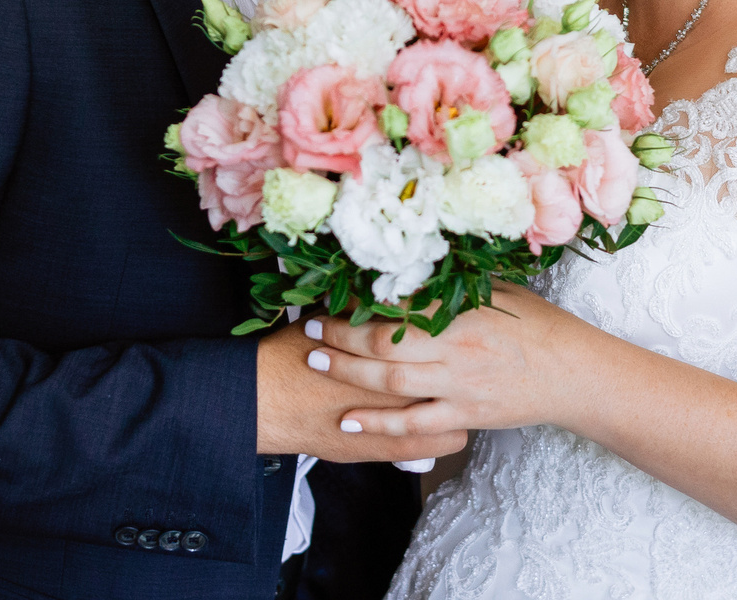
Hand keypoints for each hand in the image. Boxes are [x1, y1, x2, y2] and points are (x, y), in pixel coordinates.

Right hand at [256, 320, 466, 462]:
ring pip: (452, 413)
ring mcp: (395, 418)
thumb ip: (366, 307)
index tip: (464, 330)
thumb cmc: (295, 352)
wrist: (265, 396)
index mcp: (392, 342)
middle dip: (467, 367)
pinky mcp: (383, 448)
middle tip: (471, 361)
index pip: (445, 334)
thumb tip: (386, 288)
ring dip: (458, 404)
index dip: (461, 330)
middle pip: (454, 373)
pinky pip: (432, 446)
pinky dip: (443, 436)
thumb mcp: (334, 316)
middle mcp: (401, 380)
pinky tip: (446, 428)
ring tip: (459, 395)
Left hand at [304, 285, 591, 437]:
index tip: (333, 293)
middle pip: (384, 341)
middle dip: (341, 333)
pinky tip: (347, 421)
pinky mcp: (464, 416)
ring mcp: (458, 385)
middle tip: (310, 326)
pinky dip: (377, 424)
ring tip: (316, 360)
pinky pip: (414, 423)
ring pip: (391, 381)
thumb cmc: (538, 325)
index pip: (400, 302)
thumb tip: (415, 266)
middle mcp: (455, 347)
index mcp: (464, 310)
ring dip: (348, 371)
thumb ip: (457, 284)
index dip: (360, 299)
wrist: (574, 373)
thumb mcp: (499, 291)